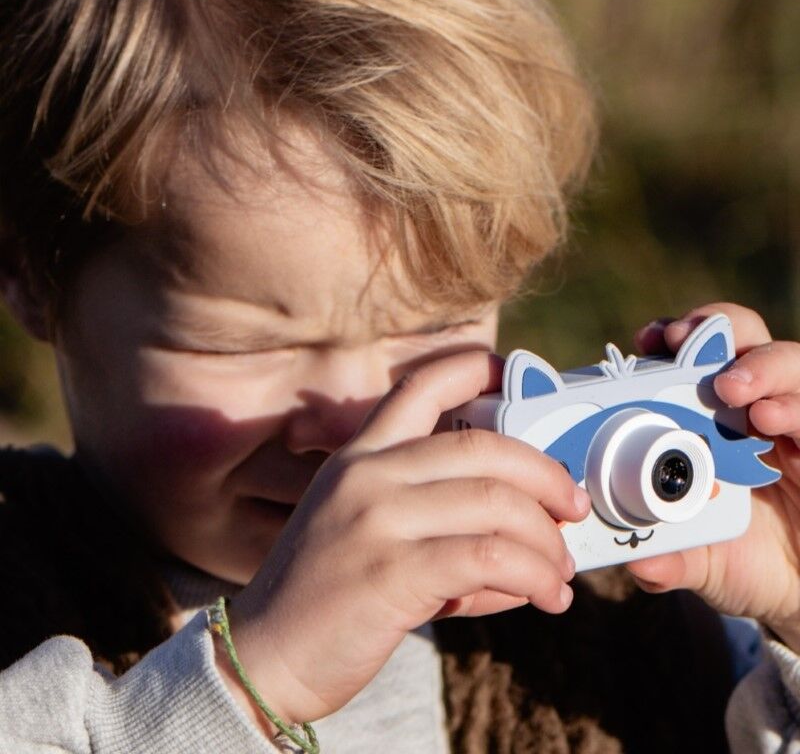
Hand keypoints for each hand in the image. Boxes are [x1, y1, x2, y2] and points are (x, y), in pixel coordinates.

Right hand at [223, 350, 589, 728]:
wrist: (264, 655)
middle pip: (483, 446)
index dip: (470, 368)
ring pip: (496, 503)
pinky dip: (532, 576)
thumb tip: (527, 539)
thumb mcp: (367, 532)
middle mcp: (367, 473)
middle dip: (546, 475)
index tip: (509, 373)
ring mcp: (375, 517)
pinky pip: (488, 558)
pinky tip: (545, 597)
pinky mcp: (389, 571)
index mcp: (360, 456)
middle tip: (572, 509)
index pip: (419, 385)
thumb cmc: (325, 595)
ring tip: (560, 574)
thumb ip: (438, 522)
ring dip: (547, 542)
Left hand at [627, 302, 799, 648]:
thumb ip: (671, 559)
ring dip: (763, 369)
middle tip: (684, 345)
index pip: (699, 358)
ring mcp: (796, 428)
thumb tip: (642, 564)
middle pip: (746, 342)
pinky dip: (797, 410)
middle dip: (716, 331)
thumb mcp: (701, 562)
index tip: (652, 339)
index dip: (679, 338)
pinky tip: (772, 421)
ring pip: (791, 366)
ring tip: (736, 394)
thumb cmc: (742, 560)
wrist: (797, 593)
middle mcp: (755, 414)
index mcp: (711, 424)